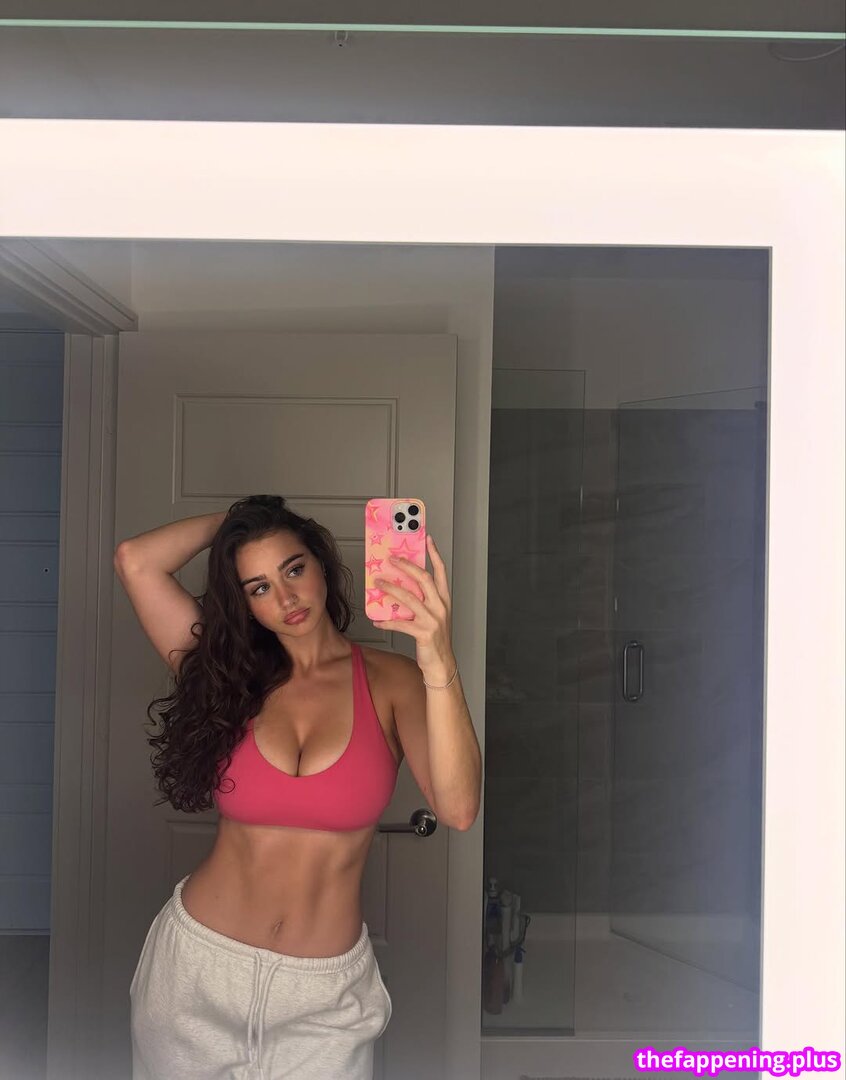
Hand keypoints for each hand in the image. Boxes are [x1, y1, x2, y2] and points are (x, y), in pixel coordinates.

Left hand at [371, 534, 454, 678]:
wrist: (442, 664)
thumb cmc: (436, 639)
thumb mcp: (433, 616)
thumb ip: (423, 601)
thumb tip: (402, 587)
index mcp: (444, 600)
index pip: (440, 572)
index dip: (435, 554)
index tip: (428, 539)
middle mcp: (440, 606)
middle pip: (424, 579)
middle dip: (407, 566)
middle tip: (392, 559)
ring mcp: (433, 619)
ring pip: (409, 598)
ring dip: (391, 588)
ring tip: (378, 583)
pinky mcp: (423, 633)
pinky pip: (401, 623)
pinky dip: (387, 621)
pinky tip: (377, 620)